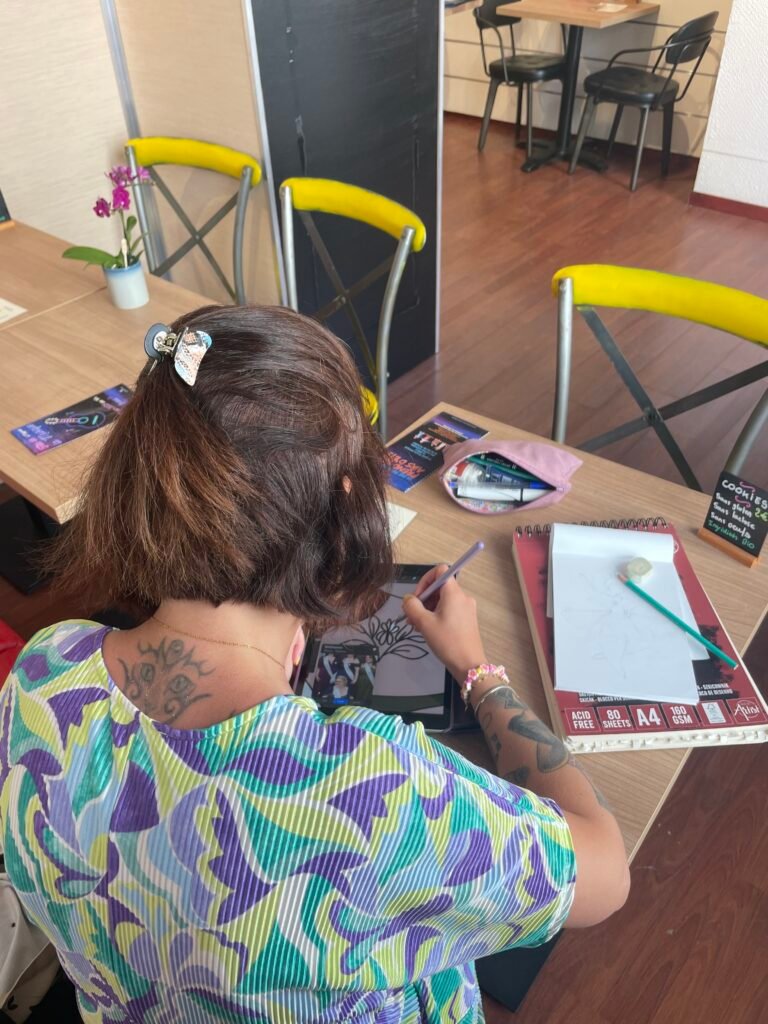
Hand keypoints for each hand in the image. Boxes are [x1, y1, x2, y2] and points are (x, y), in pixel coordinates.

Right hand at [402, 564, 486, 680]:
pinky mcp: (467, 619)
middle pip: (440, 587)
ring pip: (443, 600)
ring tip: (417, 626)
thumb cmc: (447, 641)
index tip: (417, 598)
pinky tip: (429, 630)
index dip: (426, 580)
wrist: (469, 665)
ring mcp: (466, 608)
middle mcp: (462, 597)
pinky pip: (449, 610)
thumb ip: (412, 607)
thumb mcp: (424, 623)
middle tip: (412, 617)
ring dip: (428, 609)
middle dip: (424, 599)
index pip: (441, 570)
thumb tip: (408, 599)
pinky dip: (437, 615)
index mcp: (454, 593)